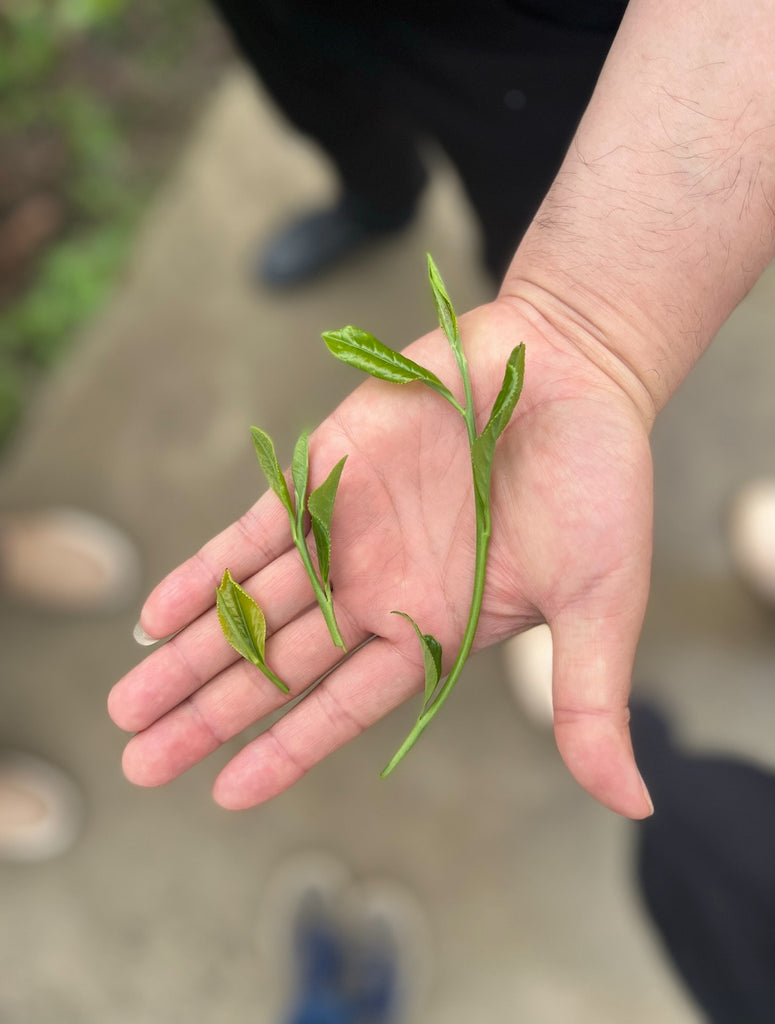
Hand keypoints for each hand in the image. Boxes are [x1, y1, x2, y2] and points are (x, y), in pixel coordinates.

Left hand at [108, 296, 654, 817]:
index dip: (285, 749)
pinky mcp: (326, 471)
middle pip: (278, 665)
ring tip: (127, 702)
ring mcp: (346, 531)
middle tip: (140, 761)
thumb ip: (591, 701)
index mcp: (434, 628)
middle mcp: (378, 589)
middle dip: (208, 714)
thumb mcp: (602, 603)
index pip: (343, 706)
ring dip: (189, 652)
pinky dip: (203, 571)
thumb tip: (632, 804)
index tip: (222, 791)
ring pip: (252, 604)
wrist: (573, 369)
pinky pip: (251, 530)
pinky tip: (156, 613)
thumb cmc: (598, 483)